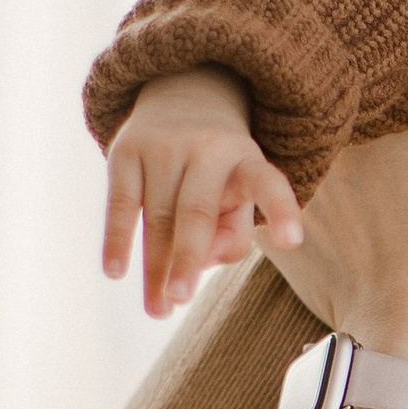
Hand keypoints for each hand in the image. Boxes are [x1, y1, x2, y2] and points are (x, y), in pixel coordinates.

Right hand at [103, 67, 302, 317]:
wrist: (181, 99)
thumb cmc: (220, 172)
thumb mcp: (242, 196)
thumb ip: (233, 236)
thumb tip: (199, 263)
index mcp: (247, 160)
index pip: (268, 185)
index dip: (281, 212)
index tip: (292, 242)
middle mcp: (206, 149)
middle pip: (197, 212)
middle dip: (187, 258)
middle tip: (180, 300)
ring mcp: (163, 147)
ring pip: (157, 217)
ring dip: (154, 267)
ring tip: (157, 310)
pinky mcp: (126, 150)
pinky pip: (120, 202)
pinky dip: (117, 239)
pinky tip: (115, 272)